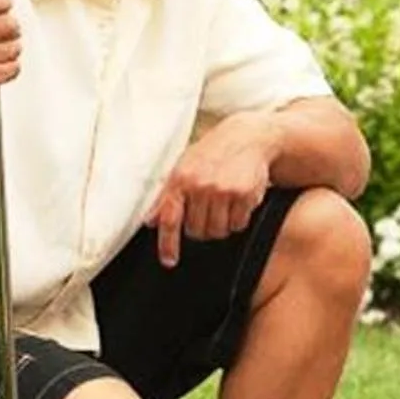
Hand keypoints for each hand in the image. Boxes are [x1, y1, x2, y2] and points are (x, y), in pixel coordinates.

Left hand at [145, 113, 275, 266]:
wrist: (249, 137)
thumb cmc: (212, 153)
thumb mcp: (184, 167)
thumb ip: (166, 195)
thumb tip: (150, 221)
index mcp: (180, 179)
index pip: (170, 218)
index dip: (168, 244)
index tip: (169, 261)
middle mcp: (200, 185)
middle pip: (196, 231)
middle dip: (201, 228)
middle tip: (207, 213)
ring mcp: (223, 190)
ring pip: (218, 231)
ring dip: (220, 226)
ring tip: (223, 206)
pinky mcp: (244, 194)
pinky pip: (238, 225)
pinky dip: (238, 220)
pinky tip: (238, 203)